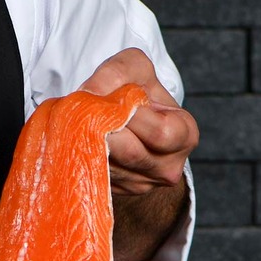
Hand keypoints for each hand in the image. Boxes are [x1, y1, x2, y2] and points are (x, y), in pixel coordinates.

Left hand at [78, 47, 197, 195]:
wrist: (127, 118)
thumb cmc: (136, 90)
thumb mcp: (135, 68)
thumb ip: (117, 73)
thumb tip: (90, 94)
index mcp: (185, 136)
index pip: (160, 132)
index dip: (129, 114)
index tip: (107, 97)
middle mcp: (168, 167)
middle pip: (130, 152)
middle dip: (102, 127)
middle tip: (82, 110)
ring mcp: (142, 185)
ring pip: (108, 165)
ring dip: (85, 140)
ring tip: (76, 120)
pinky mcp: (117, 192)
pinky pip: (94, 174)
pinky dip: (79, 153)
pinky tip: (75, 136)